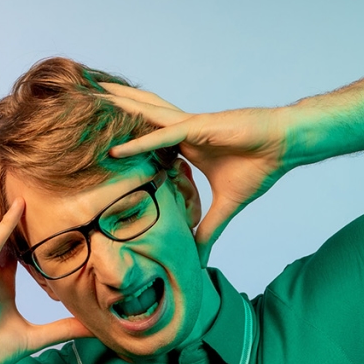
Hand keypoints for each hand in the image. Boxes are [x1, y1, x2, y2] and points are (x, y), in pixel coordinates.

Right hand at [0, 176, 91, 363]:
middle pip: (1, 228)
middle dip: (9, 202)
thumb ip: (63, 329)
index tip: (46, 205)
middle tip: (23, 175)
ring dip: (0, 201)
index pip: (17, 245)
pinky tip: (16, 208)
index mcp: (1, 281)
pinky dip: (3, 226)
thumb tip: (93, 329)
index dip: (28, 225)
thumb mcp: (34, 338)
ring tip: (9, 173)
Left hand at [102, 83, 293, 264]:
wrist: (285, 146)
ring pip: (143, 120)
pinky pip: (163, 136)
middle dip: (109, 115)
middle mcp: (181, 132)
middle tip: (78, 108)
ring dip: (115, 116)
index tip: (94, 147)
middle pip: (137, 122)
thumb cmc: (259, 167)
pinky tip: (116, 147)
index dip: (121, 142)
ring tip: (87, 106)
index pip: (145, 143)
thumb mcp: (227, 206)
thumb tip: (199, 257)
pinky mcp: (200, 128)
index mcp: (184, 145)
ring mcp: (189, 127)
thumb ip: (208, 229)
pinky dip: (140, 142)